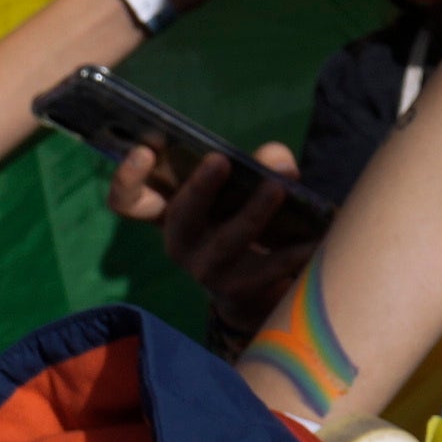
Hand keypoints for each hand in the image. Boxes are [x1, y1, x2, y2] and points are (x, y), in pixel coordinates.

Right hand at [108, 138, 317, 335]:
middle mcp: (181, 242)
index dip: (127, 178)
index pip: (129, 201)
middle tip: (220, 159)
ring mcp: (206, 269)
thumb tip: (275, 159)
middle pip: (179, 216)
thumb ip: (261, 167)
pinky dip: (294, 250)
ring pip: (227, 240)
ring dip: (252, 212)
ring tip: (278, 187)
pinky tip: (315, 237)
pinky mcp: (238, 289)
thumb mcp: (246, 193)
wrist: (258, 290)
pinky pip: (268, 267)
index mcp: (170, 214)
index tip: (142, 151)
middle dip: (198, 188)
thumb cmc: (246, 224)